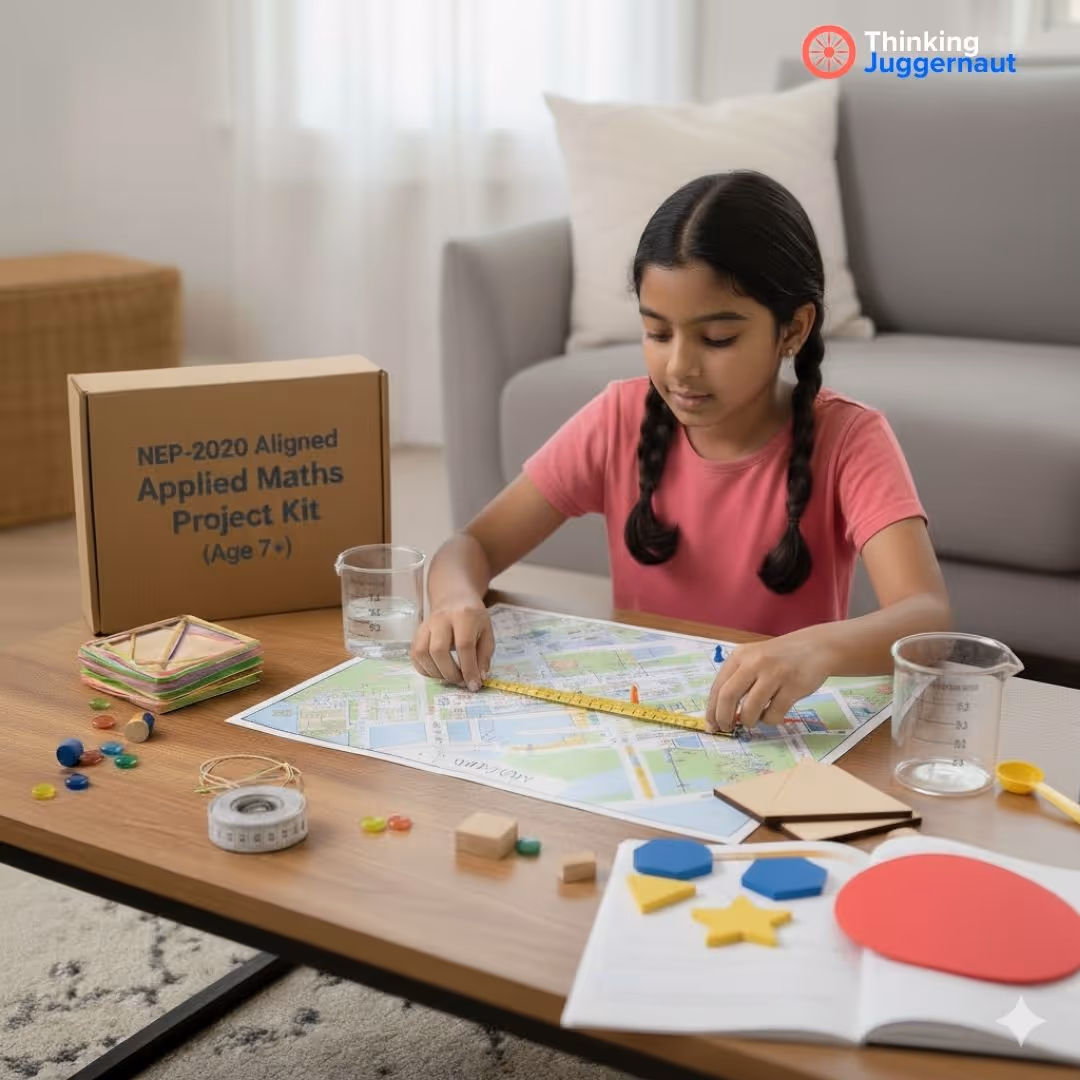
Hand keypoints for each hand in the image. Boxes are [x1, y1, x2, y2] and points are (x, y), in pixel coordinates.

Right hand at [410, 600, 494, 689]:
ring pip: (422, 653)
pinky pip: (414, 654)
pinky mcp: (417, 632)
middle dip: (449, 672)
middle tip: (460, 681)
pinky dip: (424, 668)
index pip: (464, 645)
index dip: (469, 669)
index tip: (473, 685)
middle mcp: (441, 619)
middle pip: (438, 650)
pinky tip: (437, 671)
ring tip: (449, 676)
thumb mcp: (487, 632)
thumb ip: (484, 655)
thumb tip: (478, 678)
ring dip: (435, 672)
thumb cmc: (473, 617)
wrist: (454, 598)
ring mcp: (426, 625)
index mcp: (464, 616)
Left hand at [706, 633, 834, 733]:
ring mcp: (775, 673)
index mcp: (740, 656)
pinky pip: (774, 714)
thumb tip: (719, 714)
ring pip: (750, 709)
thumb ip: (736, 681)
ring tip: (754, 719)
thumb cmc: (779, 658)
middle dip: (724, 718)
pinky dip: (770, 720)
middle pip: (728, 696)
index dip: (711, 709)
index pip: (717, 686)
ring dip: (749, 721)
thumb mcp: (753, 659)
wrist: (816, 647)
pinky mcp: (794, 686)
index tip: (711, 725)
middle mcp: (755, 662)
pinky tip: (773, 713)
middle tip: (727, 728)